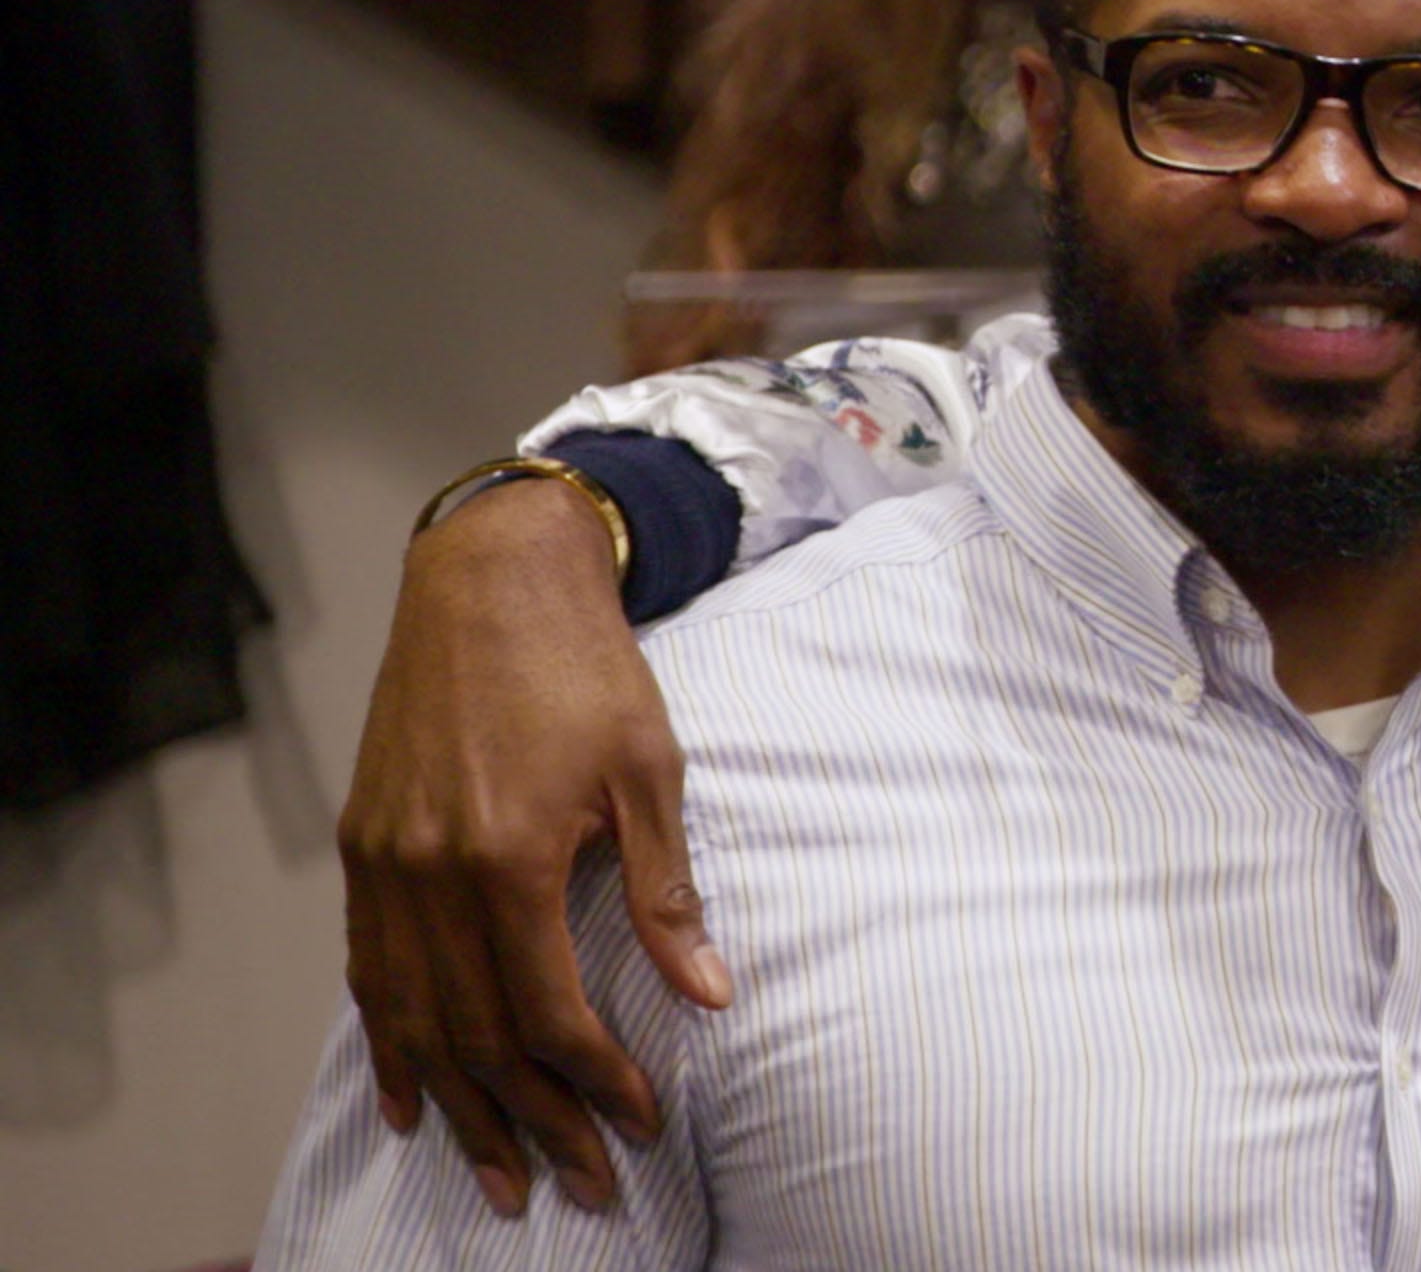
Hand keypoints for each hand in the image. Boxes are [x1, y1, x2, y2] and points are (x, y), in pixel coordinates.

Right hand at [338, 477, 728, 1215]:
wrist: (490, 585)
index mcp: (507, 859)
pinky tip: (410, 1098)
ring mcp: (384, 866)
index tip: (636, 1123)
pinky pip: (369, 973)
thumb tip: (707, 992)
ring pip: (413, 1018)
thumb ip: (665, 892)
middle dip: (531, 1120)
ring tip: (494, 1173)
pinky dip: (390, 1043)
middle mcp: (430, 875)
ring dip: (459, 1105)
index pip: (547, 1011)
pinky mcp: (363, 849)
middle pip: (476, 1034)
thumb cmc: (585, 670)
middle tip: (573, 1185)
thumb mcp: (650, 773)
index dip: (594, 1080)